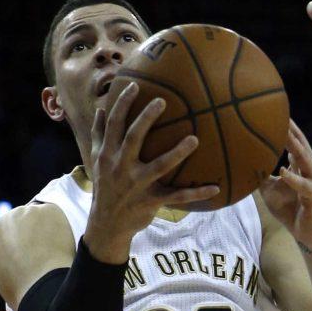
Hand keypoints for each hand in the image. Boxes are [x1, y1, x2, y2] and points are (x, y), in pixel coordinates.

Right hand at [84, 82, 219, 262]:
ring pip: (159, 166)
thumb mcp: (96, 161)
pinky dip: (196, 193)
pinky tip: (215, 187)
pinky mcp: (151, 201)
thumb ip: (99, 135)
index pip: (114, 125)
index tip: (135, 86)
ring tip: (194, 139)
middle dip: (147, 119)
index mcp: (108, 154)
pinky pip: (176, 197)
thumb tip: (100, 109)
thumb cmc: (105, 187)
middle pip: (134, 138)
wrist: (107, 224)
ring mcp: (137, 185)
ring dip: (177, 153)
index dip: (123, 104)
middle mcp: (121, 167)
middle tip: (162, 101)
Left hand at [259, 120, 311, 252]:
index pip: (295, 142)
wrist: (308, 234)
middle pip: (302, 146)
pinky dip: (294, 180)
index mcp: (302, 166)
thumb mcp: (270, 190)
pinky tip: (284, 172)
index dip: (287, 127)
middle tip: (281, 114)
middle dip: (292, 131)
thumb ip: (261, 175)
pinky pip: (304, 187)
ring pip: (306, 162)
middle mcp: (311, 171)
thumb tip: (241, 163)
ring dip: (296, 148)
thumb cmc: (290, 209)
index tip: (275, 110)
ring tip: (286, 135)